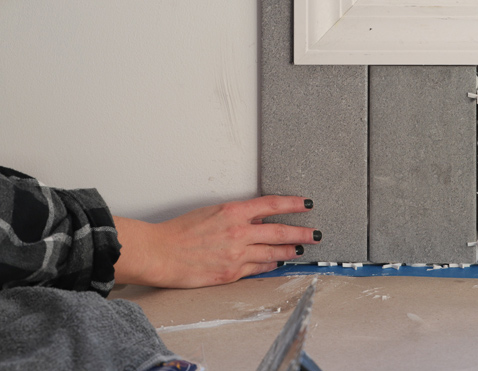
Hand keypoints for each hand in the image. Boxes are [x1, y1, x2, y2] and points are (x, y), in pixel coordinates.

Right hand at [112, 196, 318, 288]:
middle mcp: (238, 233)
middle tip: (316, 232)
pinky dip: (271, 264)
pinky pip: (258, 268)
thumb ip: (236, 215)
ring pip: (272, 251)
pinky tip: (278, 262)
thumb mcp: (211, 212)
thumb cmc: (180, 231)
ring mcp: (236, 255)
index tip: (306, 203)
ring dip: (290, 249)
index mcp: (232, 212)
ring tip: (301, 248)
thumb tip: (257, 217)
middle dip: (301, 231)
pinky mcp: (231, 273)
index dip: (292, 204)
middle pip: (279, 231)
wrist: (161, 253)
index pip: (271, 205)